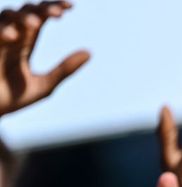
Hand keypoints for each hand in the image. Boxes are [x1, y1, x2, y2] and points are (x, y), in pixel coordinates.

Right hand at [0, 1, 86, 116]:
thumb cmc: (14, 99)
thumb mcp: (44, 85)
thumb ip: (65, 69)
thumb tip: (89, 52)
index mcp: (25, 42)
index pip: (39, 17)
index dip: (53, 8)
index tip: (71, 6)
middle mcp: (11, 37)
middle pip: (25, 12)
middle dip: (41, 9)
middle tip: (58, 15)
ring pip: (6, 16)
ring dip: (21, 17)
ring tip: (35, 24)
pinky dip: (1, 32)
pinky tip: (12, 37)